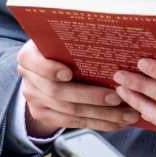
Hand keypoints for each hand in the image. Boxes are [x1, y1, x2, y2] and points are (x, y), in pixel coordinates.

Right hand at [17, 40, 135, 137]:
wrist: (42, 74)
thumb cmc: (60, 51)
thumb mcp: (60, 41)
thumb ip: (73, 41)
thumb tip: (109, 33)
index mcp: (29, 56)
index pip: (31, 62)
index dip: (49, 69)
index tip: (68, 73)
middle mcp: (28, 80)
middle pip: (57, 92)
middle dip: (90, 97)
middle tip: (117, 97)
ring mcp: (35, 101)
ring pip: (69, 112)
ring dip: (102, 115)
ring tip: (126, 115)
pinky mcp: (45, 116)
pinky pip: (73, 123)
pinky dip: (98, 123)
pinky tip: (118, 122)